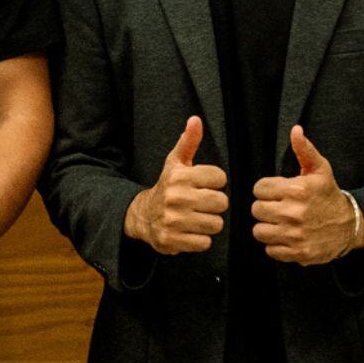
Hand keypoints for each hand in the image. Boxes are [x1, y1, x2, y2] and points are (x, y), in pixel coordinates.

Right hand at [122, 115, 228, 255]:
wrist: (142, 215)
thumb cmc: (168, 186)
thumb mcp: (175, 162)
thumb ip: (188, 141)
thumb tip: (196, 119)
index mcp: (180, 176)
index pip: (220, 178)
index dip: (216, 183)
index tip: (205, 185)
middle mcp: (176, 197)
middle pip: (221, 203)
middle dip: (216, 205)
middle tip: (204, 204)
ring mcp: (173, 220)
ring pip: (215, 224)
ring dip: (210, 223)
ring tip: (198, 218)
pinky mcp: (171, 240)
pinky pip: (204, 243)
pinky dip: (201, 240)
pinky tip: (191, 232)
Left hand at [250, 126, 363, 266]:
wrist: (350, 225)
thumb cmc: (329, 195)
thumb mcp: (320, 169)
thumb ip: (304, 150)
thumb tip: (295, 130)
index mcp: (296, 189)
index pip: (259, 189)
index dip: (266, 189)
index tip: (276, 192)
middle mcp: (293, 213)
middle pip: (256, 210)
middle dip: (265, 207)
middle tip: (278, 207)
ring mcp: (294, 235)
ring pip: (259, 231)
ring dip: (267, 227)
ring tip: (280, 222)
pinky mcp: (297, 253)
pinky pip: (270, 250)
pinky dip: (276, 245)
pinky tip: (286, 236)